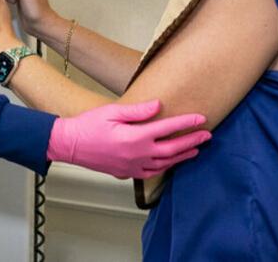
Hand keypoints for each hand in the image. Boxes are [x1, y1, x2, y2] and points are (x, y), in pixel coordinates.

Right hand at [47, 99, 209, 179]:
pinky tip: (171, 162)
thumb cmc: (88, 125)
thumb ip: (138, 110)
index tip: (202, 118)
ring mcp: (134, 166)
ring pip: (166, 163)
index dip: (187, 122)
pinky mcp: (128, 173)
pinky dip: (166, 167)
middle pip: (173, 148)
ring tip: (196, 150)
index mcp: (135, 137)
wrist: (70, 145)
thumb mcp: (112, 112)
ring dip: (183, 156)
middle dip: (192, 141)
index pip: (168, 128)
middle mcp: (138, 154)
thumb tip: (159, 105)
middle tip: (208, 135)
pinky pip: (153, 172)